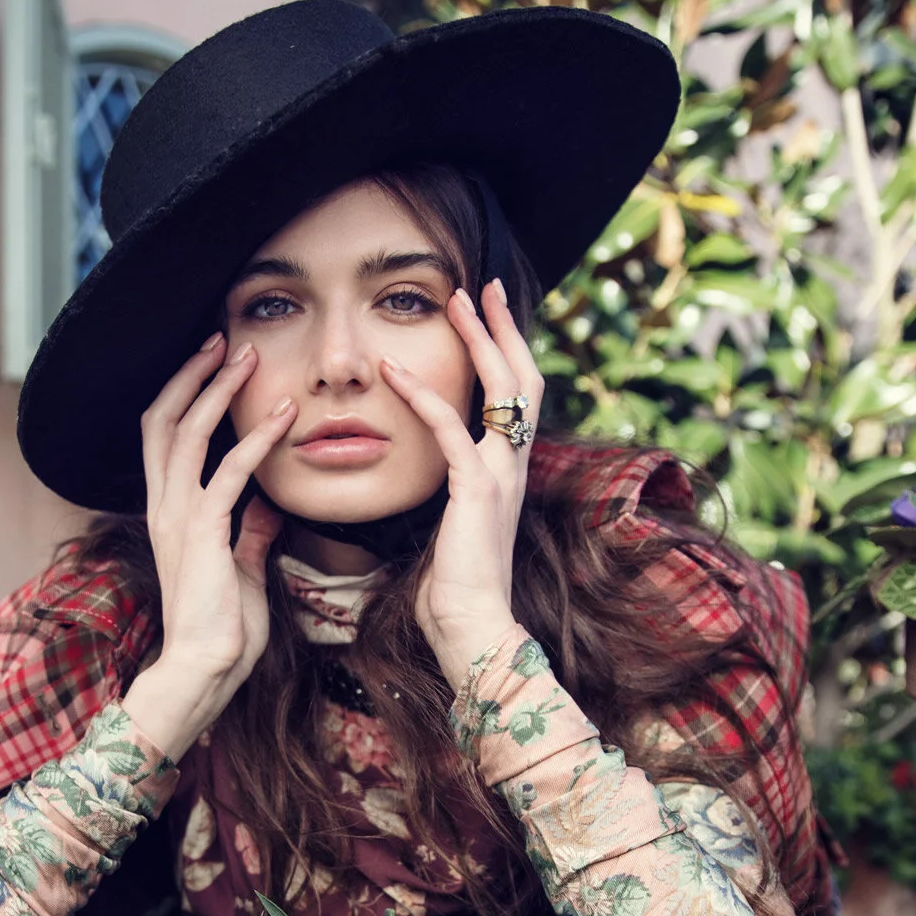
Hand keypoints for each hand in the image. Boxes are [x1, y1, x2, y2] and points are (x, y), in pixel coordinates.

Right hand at [122, 333, 294, 759]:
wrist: (205, 670)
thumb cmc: (223, 630)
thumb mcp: (241, 570)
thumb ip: (249, 534)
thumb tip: (267, 506)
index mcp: (169, 513)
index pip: (164, 437)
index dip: (184, 394)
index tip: (213, 363)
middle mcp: (163, 507)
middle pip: (163, 419)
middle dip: (191, 373)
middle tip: (222, 338)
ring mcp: (178, 517)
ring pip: (187, 432)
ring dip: (219, 389)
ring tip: (247, 356)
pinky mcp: (204, 532)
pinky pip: (229, 471)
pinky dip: (256, 438)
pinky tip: (284, 415)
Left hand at [380, 280, 544, 689]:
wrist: (473, 630)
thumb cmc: (455, 594)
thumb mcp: (452, 532)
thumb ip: (450, 500)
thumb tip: (431, 484)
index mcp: (506, 473)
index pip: (516, 398)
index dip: (504, 353)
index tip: (486, 315)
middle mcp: (512, 466)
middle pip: (523, 378)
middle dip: (503, 329)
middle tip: (483, 286)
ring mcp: (500, 476)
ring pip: (502, 390)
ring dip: (478, 340)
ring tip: (456, 300)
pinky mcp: (475, 491)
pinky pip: (450, 430)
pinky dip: (421, 397)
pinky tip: (393, 372)